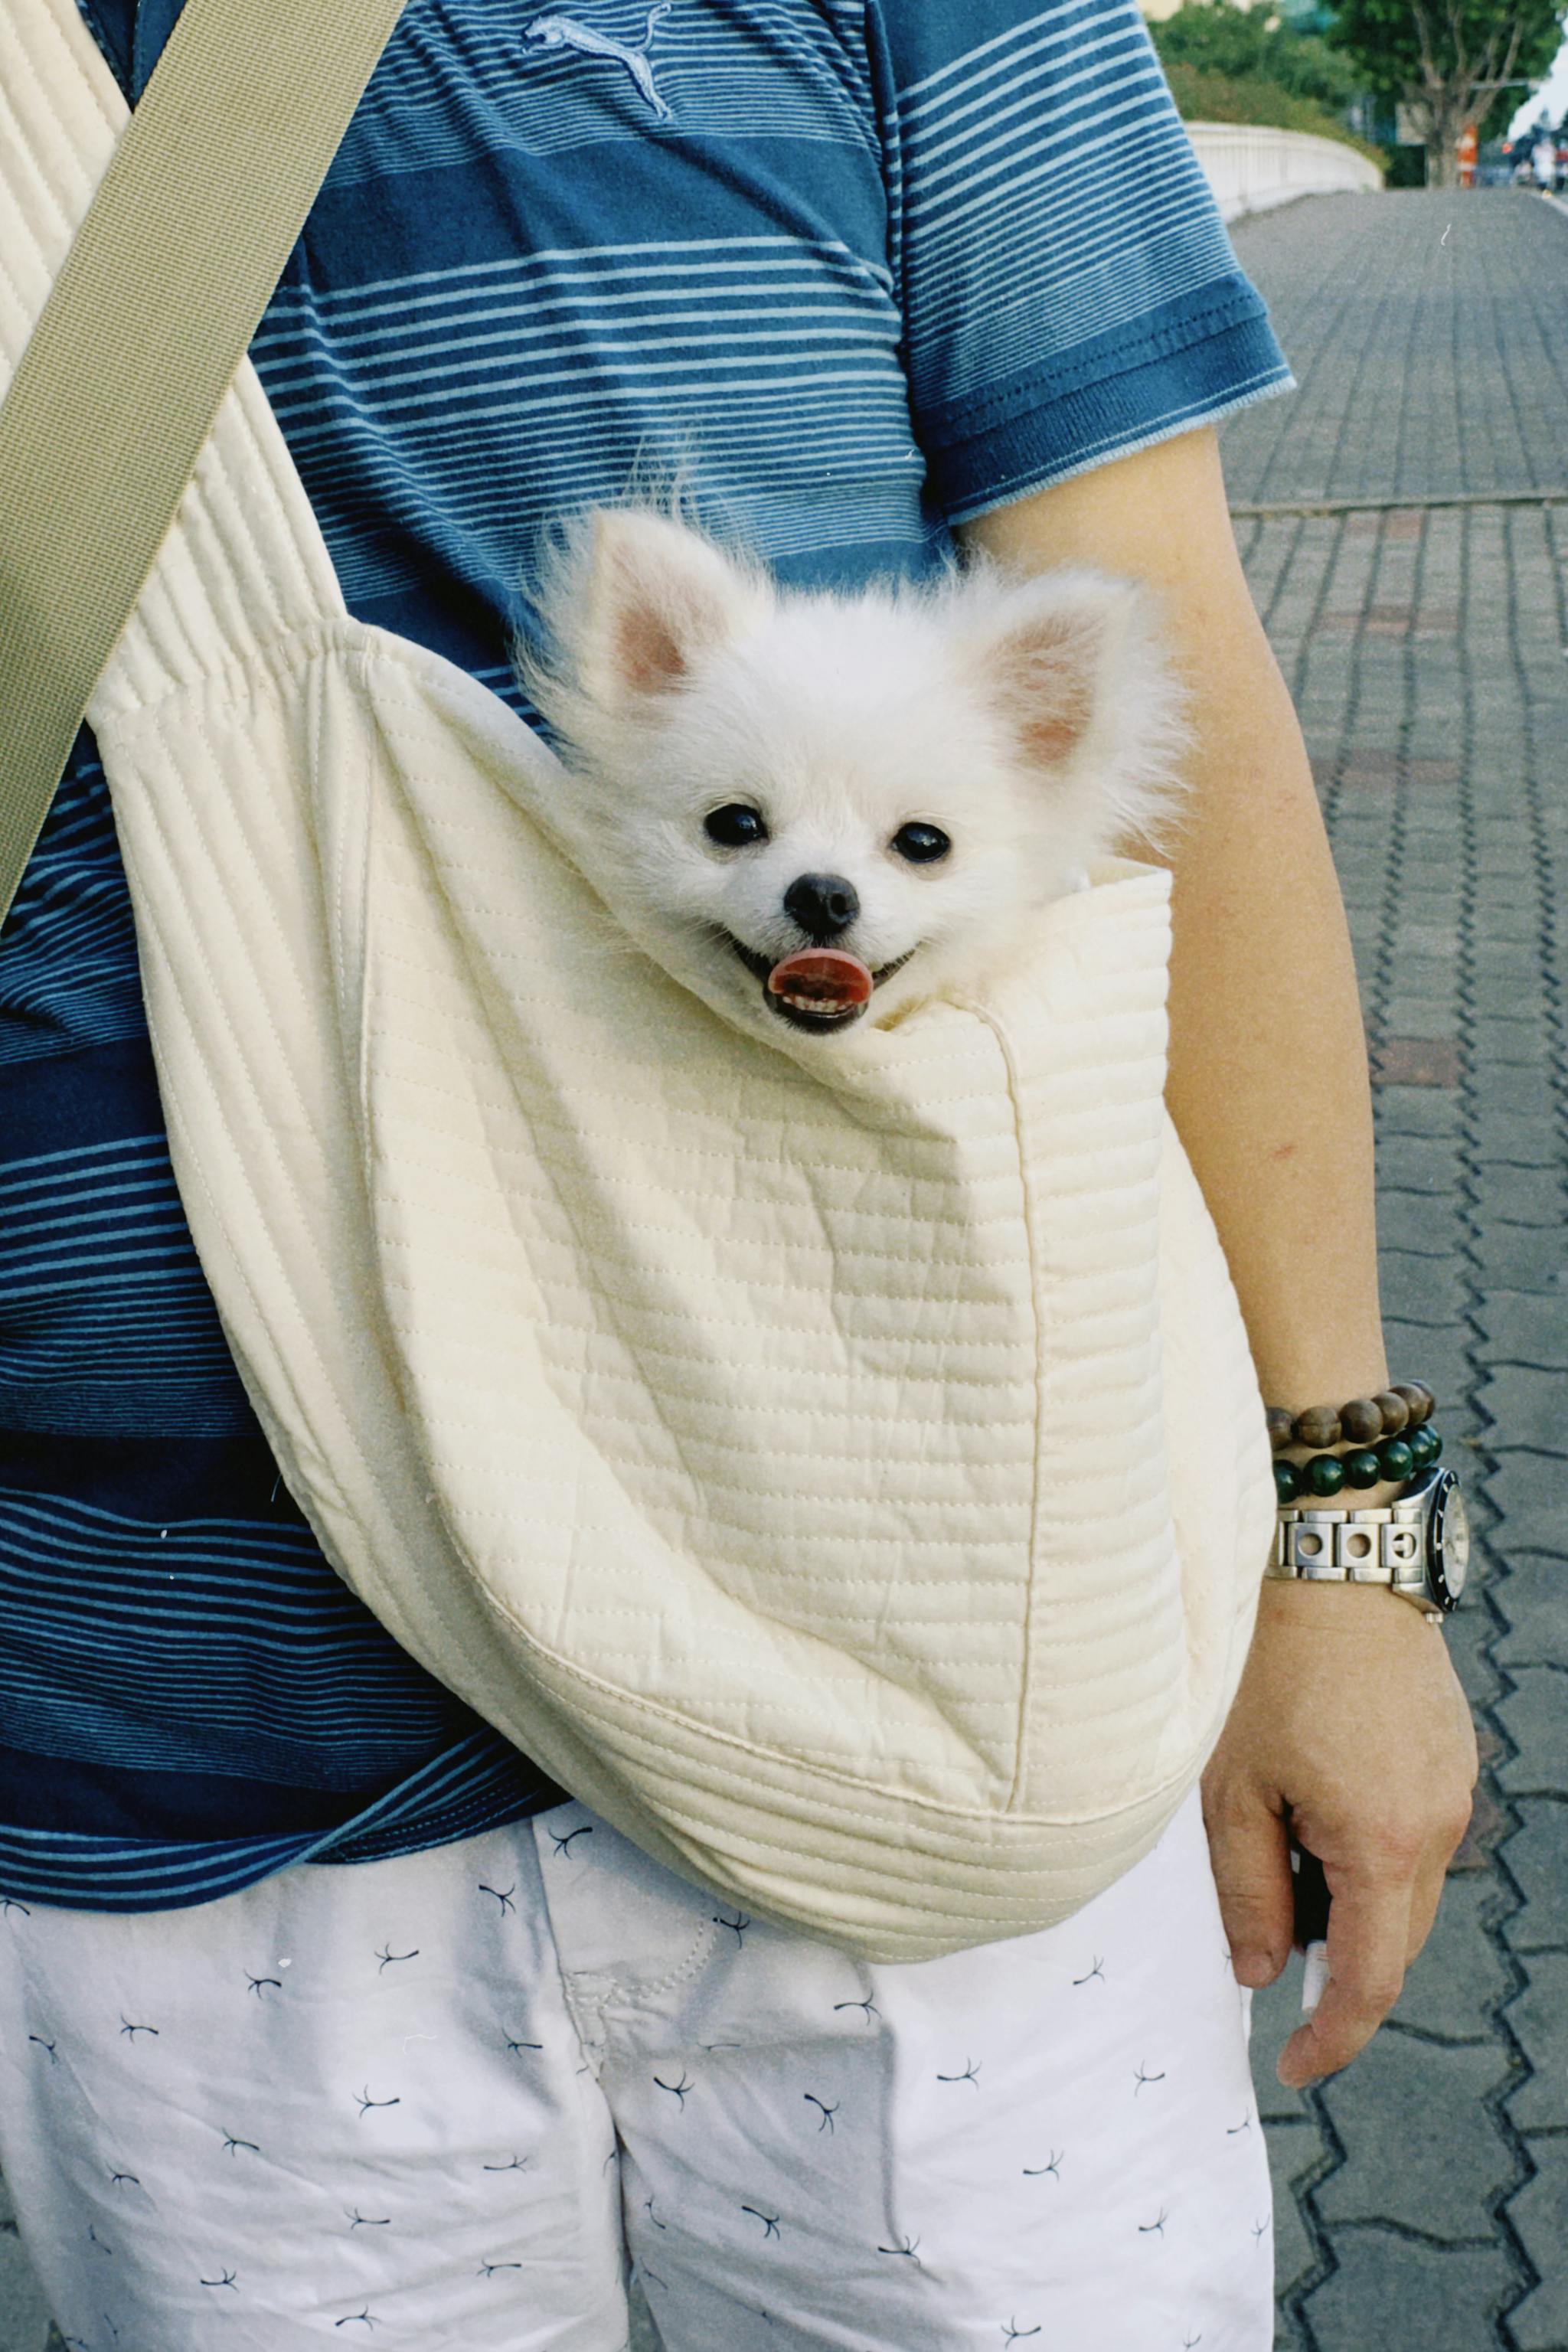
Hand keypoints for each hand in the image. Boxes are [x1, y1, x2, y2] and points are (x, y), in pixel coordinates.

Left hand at [1201, 1577, 1476, 2086]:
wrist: (1333, 1559)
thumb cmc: (1269, 1667)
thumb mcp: (1233, 1789)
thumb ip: (1248, 1891)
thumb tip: (1261, 1970)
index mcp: (1385, 1844)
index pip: (1369, 1981)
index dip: (1331, 2036)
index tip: (1291, 2064)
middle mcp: (1439, 1826)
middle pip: (1394, 1942)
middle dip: (1335, 1972)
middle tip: (1267, 1966)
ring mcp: (1453, 1788)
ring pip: (1406, 1891)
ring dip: (1350, 1907)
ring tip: (1278, 1869)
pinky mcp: (1448, 1756)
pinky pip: (1415, 1838)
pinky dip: (1368, 1857)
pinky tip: (1312, 1821)